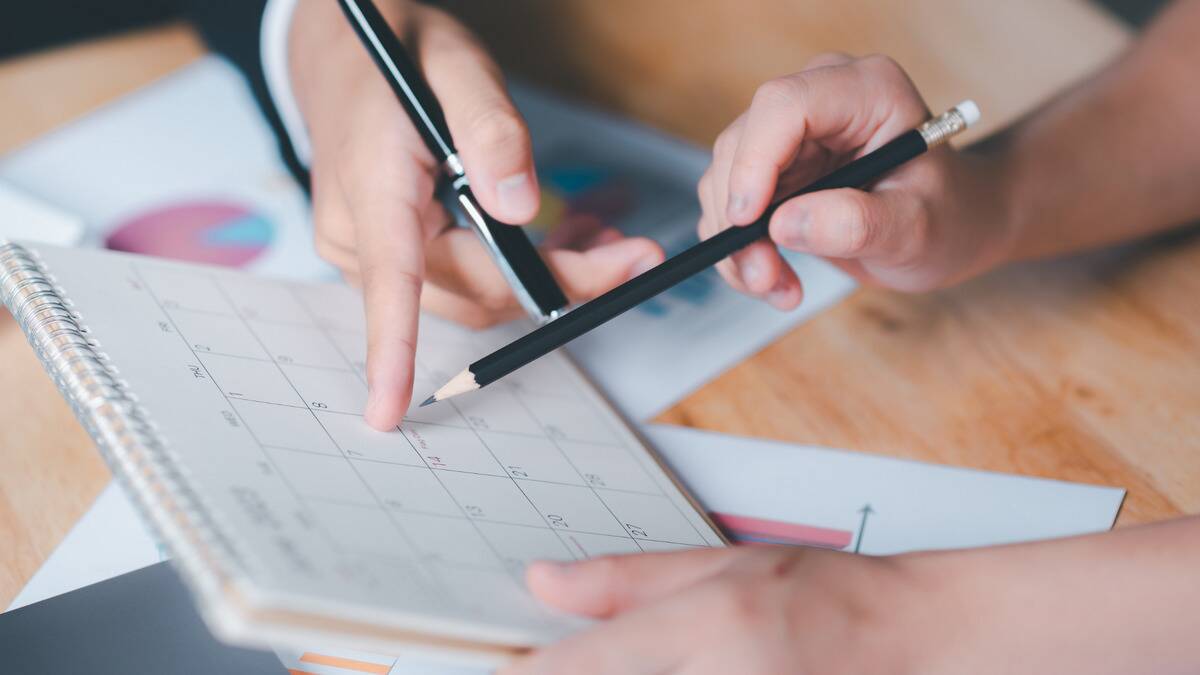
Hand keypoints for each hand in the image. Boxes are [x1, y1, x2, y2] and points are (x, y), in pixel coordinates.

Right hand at [288, 0, 663, 429]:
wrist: (343, 53)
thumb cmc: (397, 53)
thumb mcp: (455, 65)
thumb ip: (490, 129)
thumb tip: (520, 207)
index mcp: (372, 189)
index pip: (388, 281)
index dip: (391, 351)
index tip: (387, 411)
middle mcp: (361, 235)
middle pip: (471, 291)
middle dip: (559, 284)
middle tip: (637, 255)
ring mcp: (372, 253)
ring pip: (475, 294)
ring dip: (546, 280)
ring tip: (606, 238)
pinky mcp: (391, 258)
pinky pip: (465, 281)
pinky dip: (520, 271)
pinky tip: (564, 237)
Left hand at [500, 546, 934, 674]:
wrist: (922, 645)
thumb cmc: (832, 598)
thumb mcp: (724, 564)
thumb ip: (626, 581)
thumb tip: (544, 581)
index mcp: (707, 628)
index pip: (575, 669)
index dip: (527, 674)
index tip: (510, 669)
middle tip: (607, 658)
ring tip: (665, 659)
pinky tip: (681, 672)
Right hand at [698, 53, 1015, 308]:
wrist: (952, 229)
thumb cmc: (949, 217)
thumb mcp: (916, 228)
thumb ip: (857, 223)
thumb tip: (785, 224)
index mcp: (867, 91)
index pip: (785, 105)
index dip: (754, 160)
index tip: (748, 221)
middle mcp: (821, 99)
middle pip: (742, 143)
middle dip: (740, 217)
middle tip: (765, 276)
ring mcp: (792, 133)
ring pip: (725, 178)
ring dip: (737, 242)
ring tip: (778, 286)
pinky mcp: (774, 168)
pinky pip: (731, 204)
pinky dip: (740, 249)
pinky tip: (775, 279)